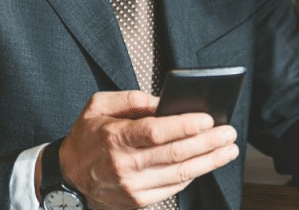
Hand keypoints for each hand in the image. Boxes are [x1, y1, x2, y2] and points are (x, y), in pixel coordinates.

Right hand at [56, 90, 238, 209]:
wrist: (68, 177)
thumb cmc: (87, 136)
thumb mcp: (98, 106)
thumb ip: (131, 99)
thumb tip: (163, 101)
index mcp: (115, 137)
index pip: (156, 132)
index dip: (185, 126)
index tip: (208, 119)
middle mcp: (125, 165)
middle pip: (175, 154)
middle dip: (208, 143)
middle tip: (229, 133)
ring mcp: (132, 187)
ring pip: (180, 174)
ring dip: (209, 162)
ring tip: (229, 150)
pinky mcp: (138, 201)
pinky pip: (173, 187)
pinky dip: (193, 175)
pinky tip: (207, 163)